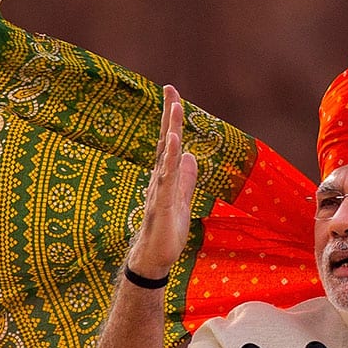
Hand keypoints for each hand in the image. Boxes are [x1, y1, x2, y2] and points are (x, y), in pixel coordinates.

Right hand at [125, 85, 198, 277]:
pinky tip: (175, 143)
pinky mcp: (161, 204)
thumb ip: (186, 179)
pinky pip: (167, 178)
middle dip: (169, 115)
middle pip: (166, 141)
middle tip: (170, 89)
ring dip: (171, 131)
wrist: (155, 259)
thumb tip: (192, 157)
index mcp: (166, 176)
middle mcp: (160, 178)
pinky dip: (171, 159)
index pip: (170, 142)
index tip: (173, 94)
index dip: (172, 119)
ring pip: (166, 156)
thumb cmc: (166, 231)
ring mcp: (159, 190)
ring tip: (175, 108)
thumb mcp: (182, 200)